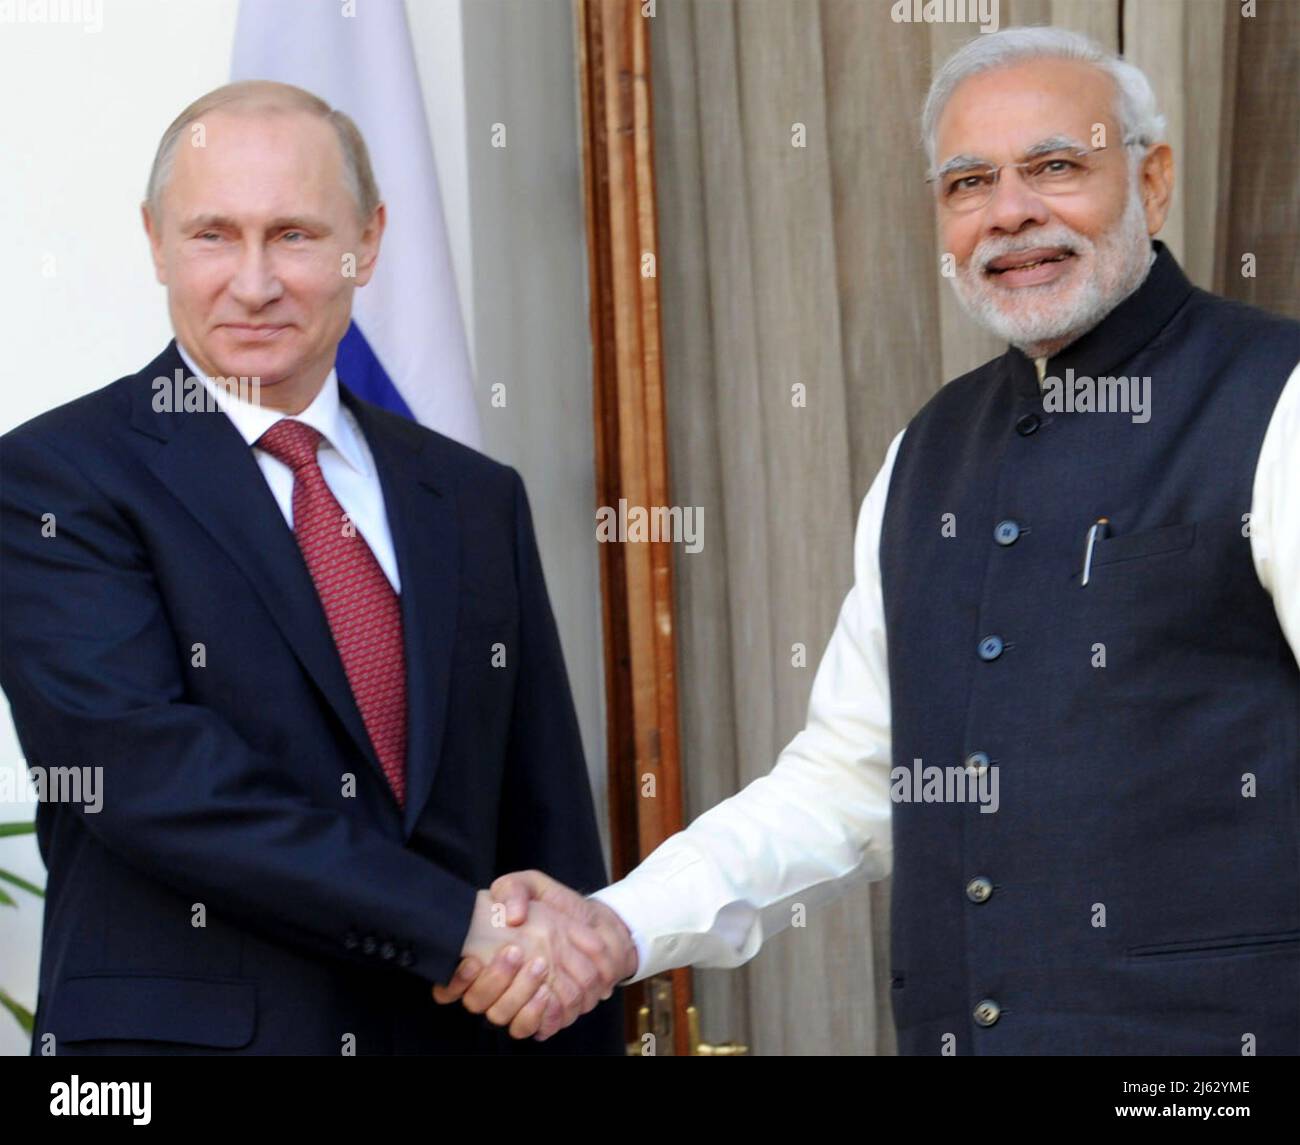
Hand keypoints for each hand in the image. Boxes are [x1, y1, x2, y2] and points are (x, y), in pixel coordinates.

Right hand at [433, 871, 637, 1039]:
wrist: (593, 927)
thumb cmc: (553, 907)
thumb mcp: (531, 886)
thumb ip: (513, 890)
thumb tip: (510, 917)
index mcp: (479, 958)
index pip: (448, 986)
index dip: (455, 981)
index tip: (473, 960)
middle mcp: (492, 987)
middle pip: (477, 1002)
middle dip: (494, 979)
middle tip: (517, 953)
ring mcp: (515, 1004)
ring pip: (501, 1016)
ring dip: (517, 996)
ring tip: (540, 968)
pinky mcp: (540, 1017)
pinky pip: (531, 1029)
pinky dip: (538, 1015)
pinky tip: (548, 993)